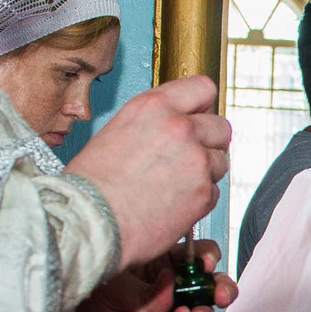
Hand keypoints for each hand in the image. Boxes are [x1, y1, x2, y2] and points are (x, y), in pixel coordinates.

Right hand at [60, 76, 231, 264]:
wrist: (89, 223)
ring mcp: (195, 160)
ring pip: (220, 162)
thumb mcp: (115, 133)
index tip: (199, 117)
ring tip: (174, 186)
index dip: (202, 107)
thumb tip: (168, 129)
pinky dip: (199, 200)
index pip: (202, 88)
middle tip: (190, 157)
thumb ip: (150, 124)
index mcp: (153, 107)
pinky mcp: (203, 194)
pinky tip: (172, 205)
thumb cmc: (90, 186)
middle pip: (221, 127)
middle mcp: (179, 128)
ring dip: (204, 173)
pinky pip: (214, 192)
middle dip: (210, 142)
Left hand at [71, 241, 235, 311]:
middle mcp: (162, 288)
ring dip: (207, 310)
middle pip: (201, 283)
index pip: (187, 254)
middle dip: (216, 285)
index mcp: (152, 262)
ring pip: (198, 310)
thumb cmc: (77, 295)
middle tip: (219, 291)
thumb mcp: (110, 280)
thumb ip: (142, 286)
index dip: (202, 256)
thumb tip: (169, 288)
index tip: (205, 260)